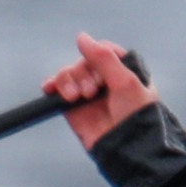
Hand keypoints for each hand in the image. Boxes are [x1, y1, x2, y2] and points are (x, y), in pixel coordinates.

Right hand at [49, 32, 155, 149]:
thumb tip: (81, 37)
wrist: (128, 148)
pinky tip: (49, 88)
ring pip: (69, 74)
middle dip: (83, 73)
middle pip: (83, 62)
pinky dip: (52, 86)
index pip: (104, 52)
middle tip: (92, 91)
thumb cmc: (135, 115)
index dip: (97, 55)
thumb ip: (103, 57)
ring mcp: (88, 95)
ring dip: (68, 81)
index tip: (101, 69)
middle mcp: (105, 82)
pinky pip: (57, 91)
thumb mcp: (125, 81)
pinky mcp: (74, 109)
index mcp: (124, 72)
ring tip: (76, 97)